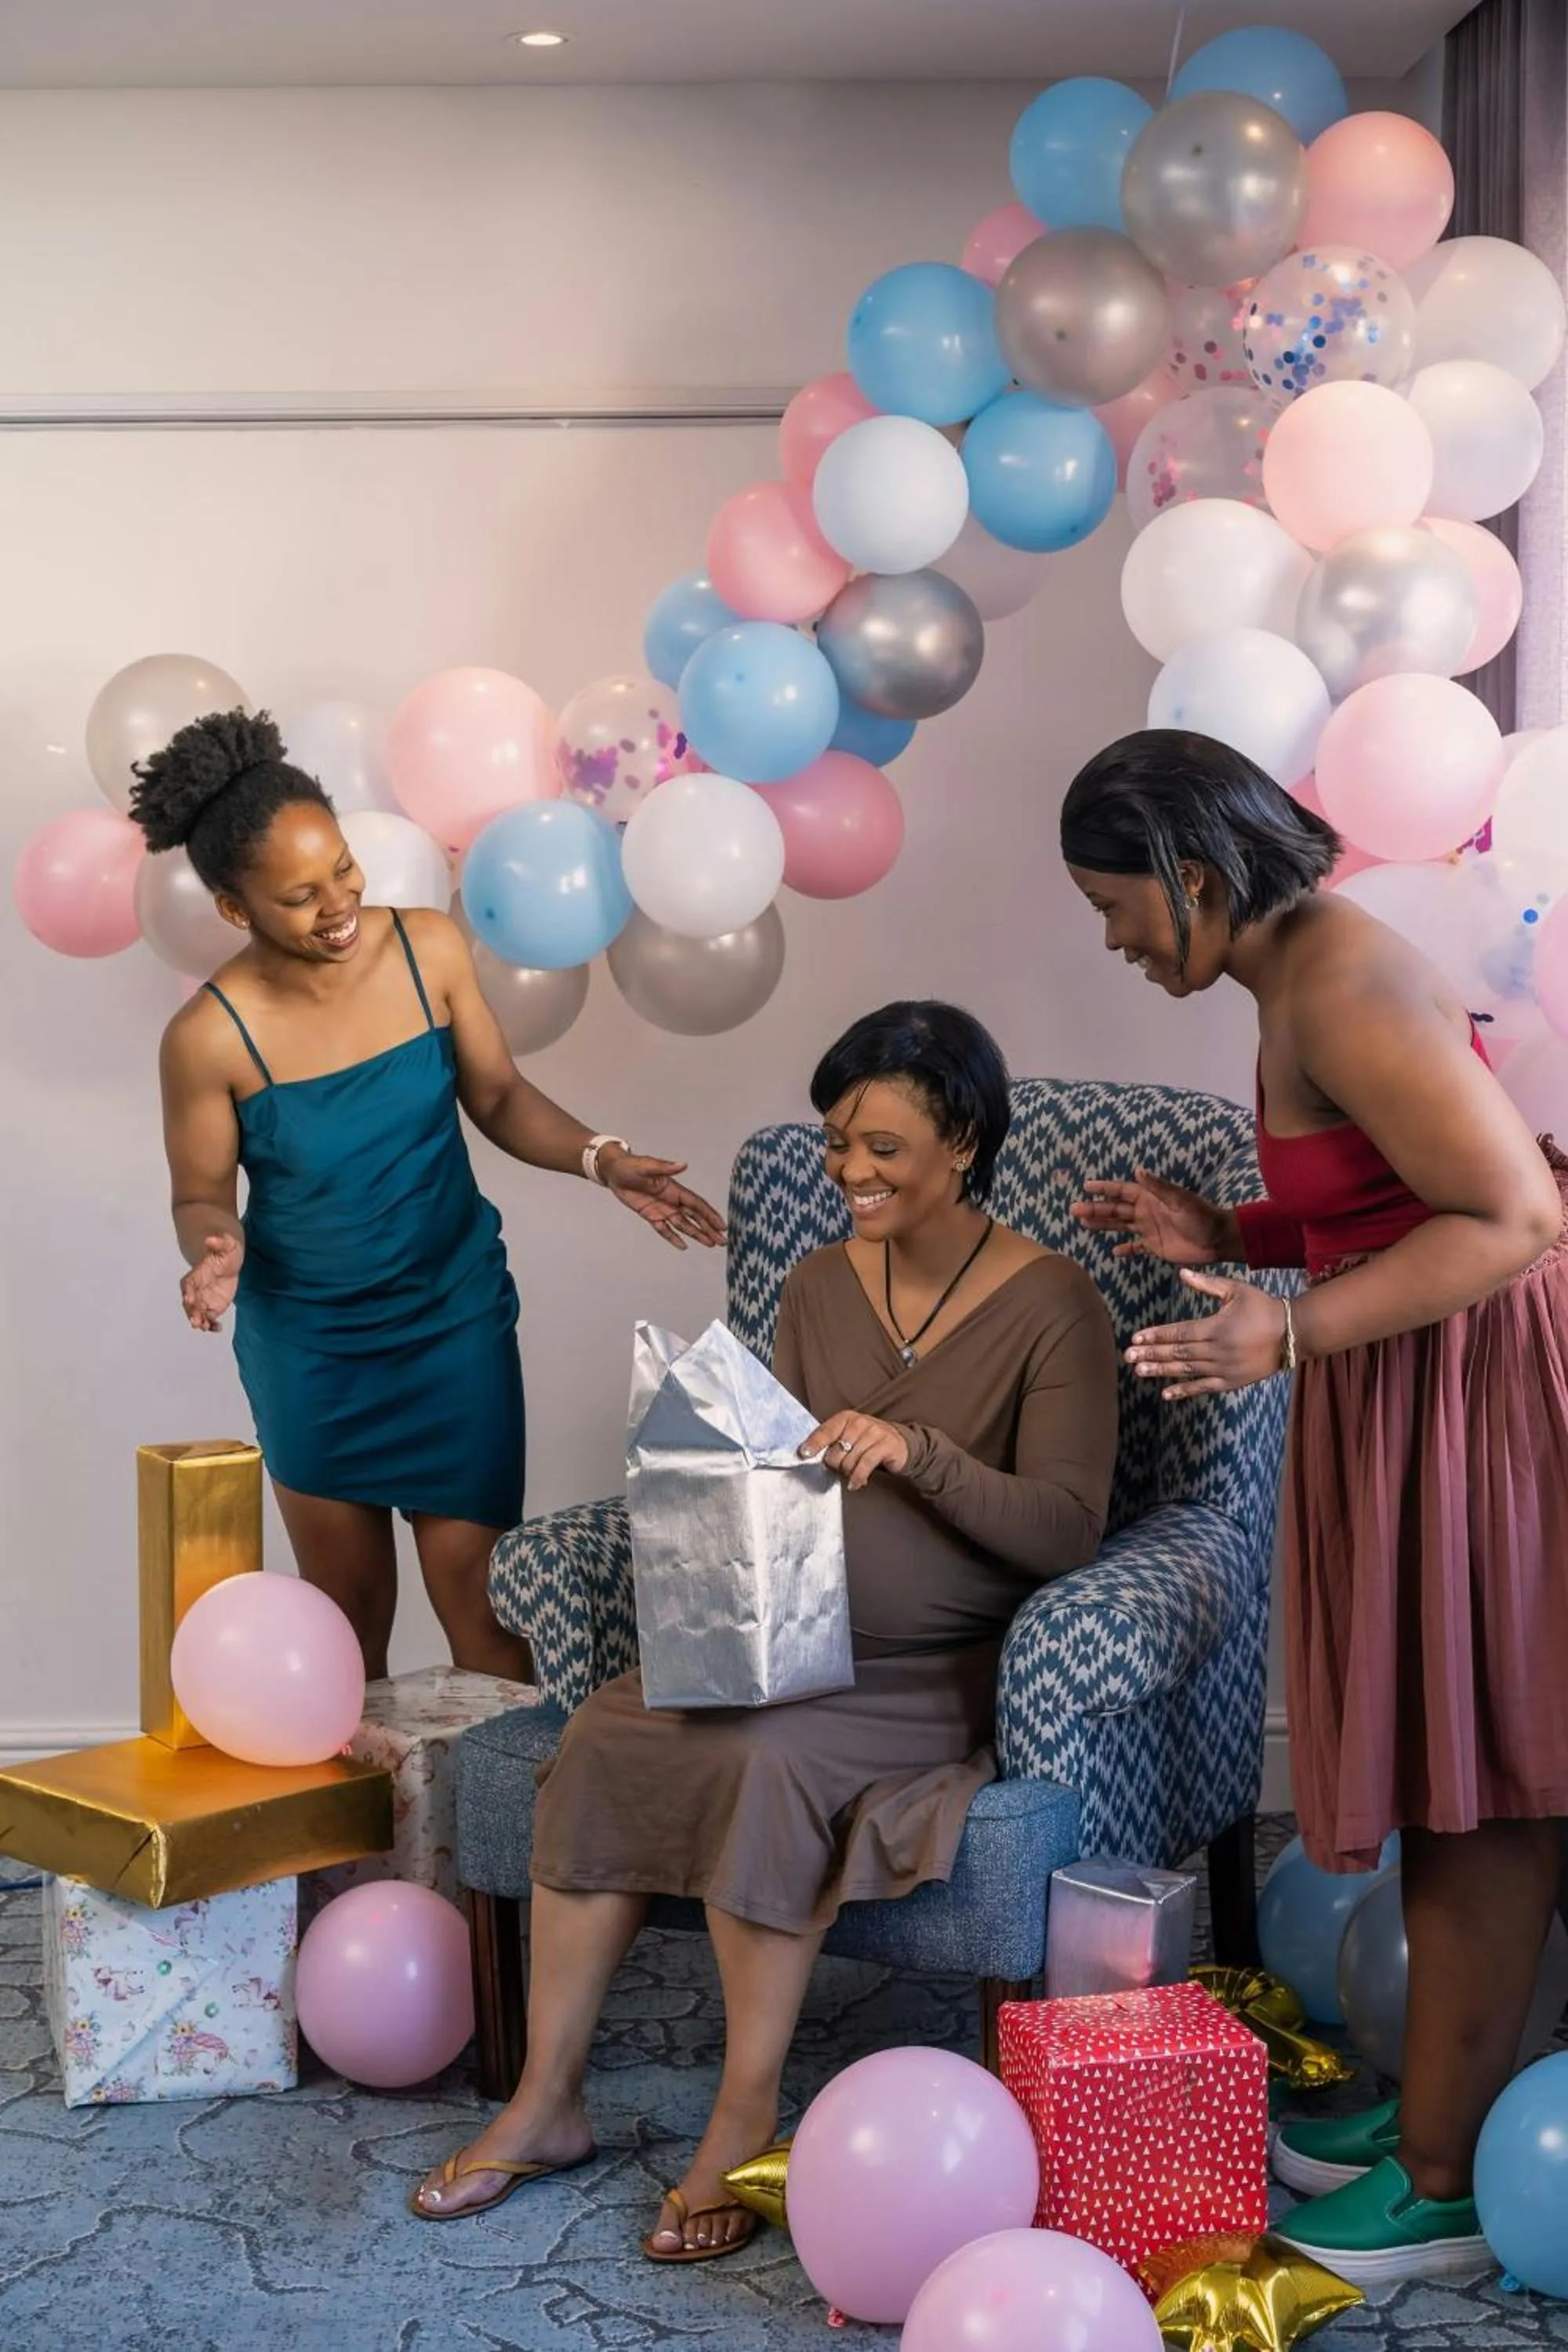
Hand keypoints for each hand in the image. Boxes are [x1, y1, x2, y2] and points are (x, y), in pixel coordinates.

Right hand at [181, 1232, 242, 1332]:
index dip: (187, 1292)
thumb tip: (211, 1238)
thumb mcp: (226, 1244)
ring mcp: (203, 1299)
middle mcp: (196, 1289)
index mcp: (196, 1274)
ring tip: (205, 1327)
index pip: (187, 1284)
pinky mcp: (212, 1307)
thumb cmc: (226, 1250)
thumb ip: (218, 1242)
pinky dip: (211, 1325)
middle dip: (191, 1312)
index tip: (188, 1299)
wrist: (230, 1260)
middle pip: (190, 1302)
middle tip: (196, 1322)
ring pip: (197, 1313)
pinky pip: (209, 1318)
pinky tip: (217, 1328)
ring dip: (200, 1321)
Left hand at [600, 1150, 726, 1251]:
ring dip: (697, 1234)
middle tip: (722, 1242)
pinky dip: (673, 1237)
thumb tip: (683, 1164)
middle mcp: (672, 1200)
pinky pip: (664, 1229)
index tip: (722, 1226)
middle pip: (694, 1217)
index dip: (710, 1215)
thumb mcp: (647, 1166)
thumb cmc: (631, 1165)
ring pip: (683, 1225)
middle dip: (708, 1229)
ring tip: (710, 1245)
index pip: (696, 1205)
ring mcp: (662, 1209)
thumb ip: (665, 1167)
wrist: (613, 1171)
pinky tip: (683, 1246)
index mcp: (674, 1189)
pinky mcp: (650, 1215)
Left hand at [798, 1410, 909, 1491]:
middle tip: (842, 1469)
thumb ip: (832, 1443)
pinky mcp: (886, 1445)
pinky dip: (858, 1477)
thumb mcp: (849, 1437)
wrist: (899, 1444)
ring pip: (850, 1460)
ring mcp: (875, 1432)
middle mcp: (860, 1422)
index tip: (804, 1454)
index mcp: (846, 1418)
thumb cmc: (867, 1443)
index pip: (826, 1431)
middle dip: (836, 1465)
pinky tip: (856, 1484)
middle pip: (836, 1451)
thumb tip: (809, 1455)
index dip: (814, 1443)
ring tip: (851, 1475)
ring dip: (848, 1473)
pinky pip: (865, 1464)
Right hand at [1072, 1167, 1238, 1265]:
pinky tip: (1114, 1251)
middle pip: (1115, 1209)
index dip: (1104, 1189)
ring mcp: (1148, 1229)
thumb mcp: (1180, 1200)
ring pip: (1120, 1226)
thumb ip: (1158, 1187)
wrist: (1217, 1239)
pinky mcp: (1154, 1246)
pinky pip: (1135, 1246)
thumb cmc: (1201, 1216)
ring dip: (1103, 1225)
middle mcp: (1145, 1212)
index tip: (1086, 1187)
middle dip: (1095, 1209)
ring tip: (1083, 1224)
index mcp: (1150, 1198)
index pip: (1122, 1191)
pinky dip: (1125, 1249)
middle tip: (1074, 1210)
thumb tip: (1138, 1170)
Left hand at [1126, 1270, 1287, 1399]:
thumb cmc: (1263, 1307)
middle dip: (1151, 1354)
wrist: (1294, 1334)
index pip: (1179, 1332)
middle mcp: (1217, 1350)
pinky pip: (1204, 1387)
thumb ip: (1207, 1284)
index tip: (1136, 1338)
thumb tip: (1181, 1273)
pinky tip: (1166, 1393)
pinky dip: (1185, 1391)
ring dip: (1162, 1371)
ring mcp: (1224, 1368)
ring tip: (1139, 1371)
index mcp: (1217, 1327)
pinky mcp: (1232, 1381)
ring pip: (1187, 1371)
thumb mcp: (1236, 1290)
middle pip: (1178, 1353)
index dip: (1157, 1335)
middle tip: (1128, 1356)